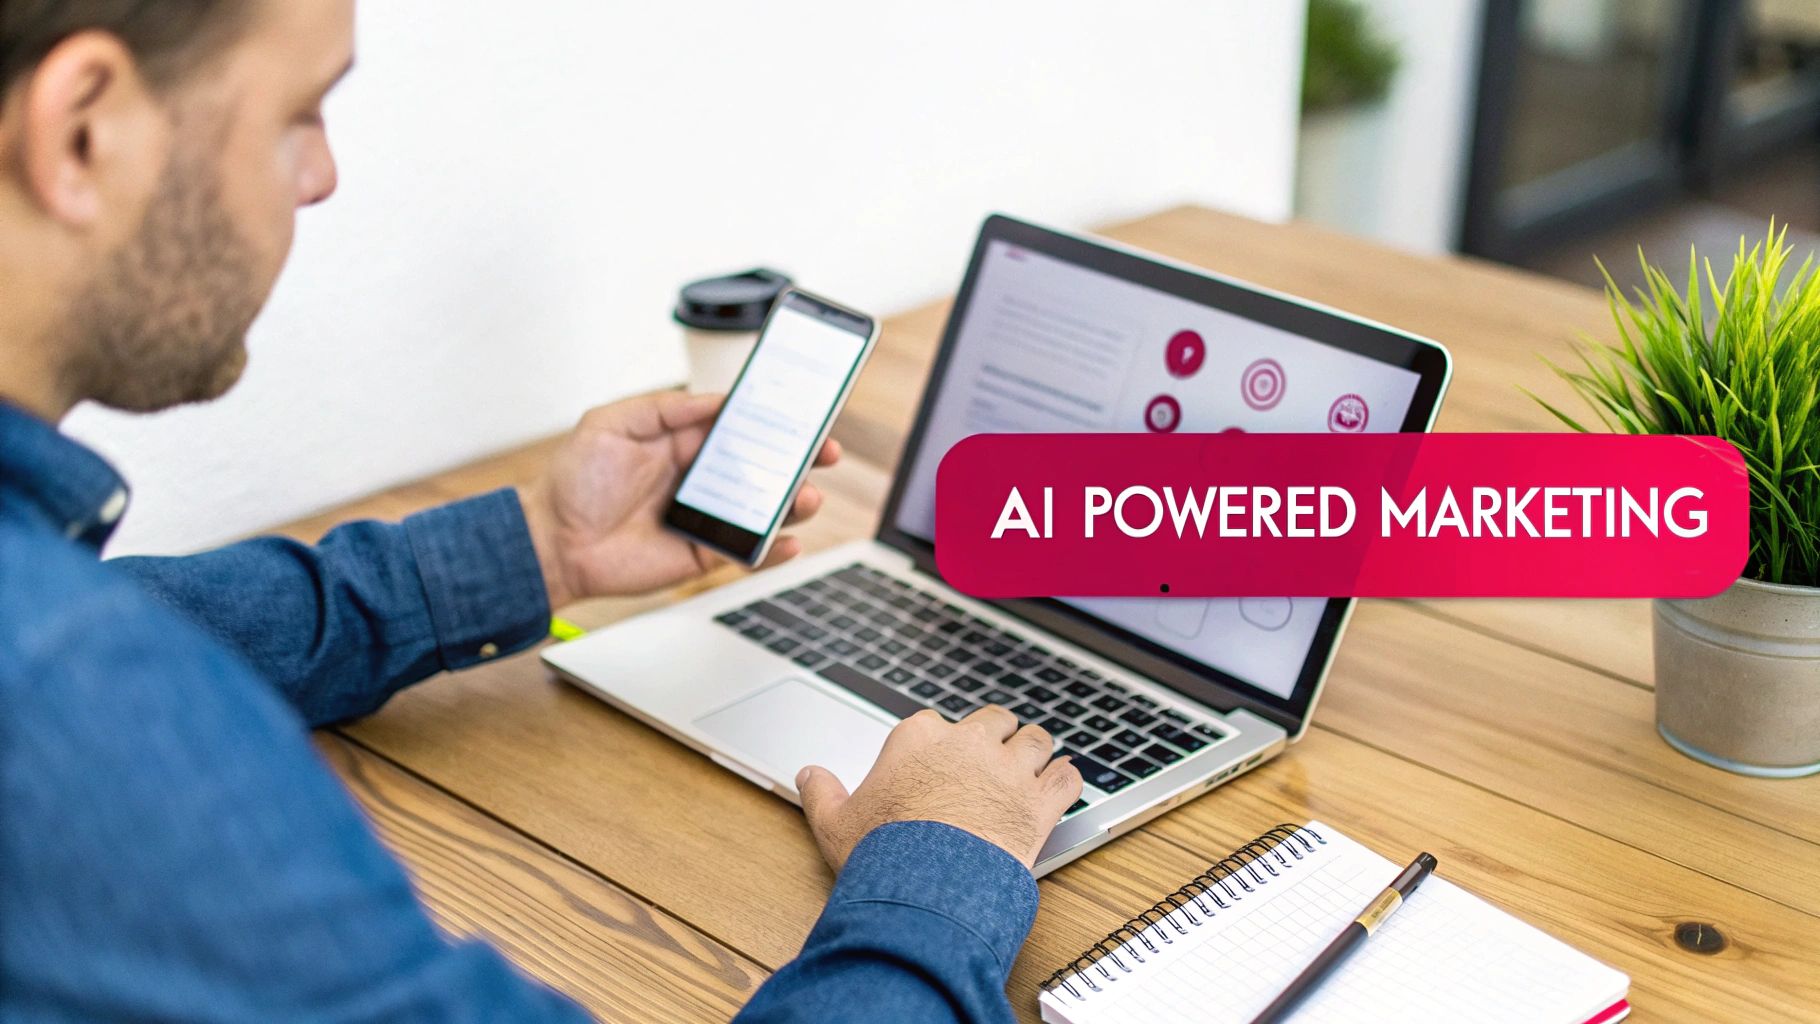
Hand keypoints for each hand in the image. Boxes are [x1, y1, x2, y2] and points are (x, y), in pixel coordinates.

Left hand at [518, 390, 840, 608]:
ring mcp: (705, 516)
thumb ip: (664, 407)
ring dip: (793, 502)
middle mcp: (699, 477)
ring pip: (764, 509)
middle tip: (825, 451)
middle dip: (799, 458)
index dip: (772, 420)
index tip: (802, 413)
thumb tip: (716, 399)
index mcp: (682, 441)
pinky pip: (748, 552)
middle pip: (762, 466)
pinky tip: (789, 542)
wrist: (552, 544)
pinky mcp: (703, 555)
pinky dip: (774, 551)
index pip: (739, 426)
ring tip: (807, 496)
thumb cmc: (573, 482)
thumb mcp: (610, 423)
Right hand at [795, 706, 1083, 870]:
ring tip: (1033, 766)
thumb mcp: (836, 822)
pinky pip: (1067, 777)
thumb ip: (822, 793)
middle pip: (995, 720)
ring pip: (1036, 741)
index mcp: (919, 738)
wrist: (926, 885)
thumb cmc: (883, 852)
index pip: (937, 723)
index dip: (944, 742)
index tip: (943, 760)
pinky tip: (1062, 786)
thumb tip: (807, 775)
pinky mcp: (1039, 801)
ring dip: (1036, 752)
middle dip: (997, 736)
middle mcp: (967, 744)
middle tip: (994, 757)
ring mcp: (1008, 769)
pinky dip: (1066, 780)